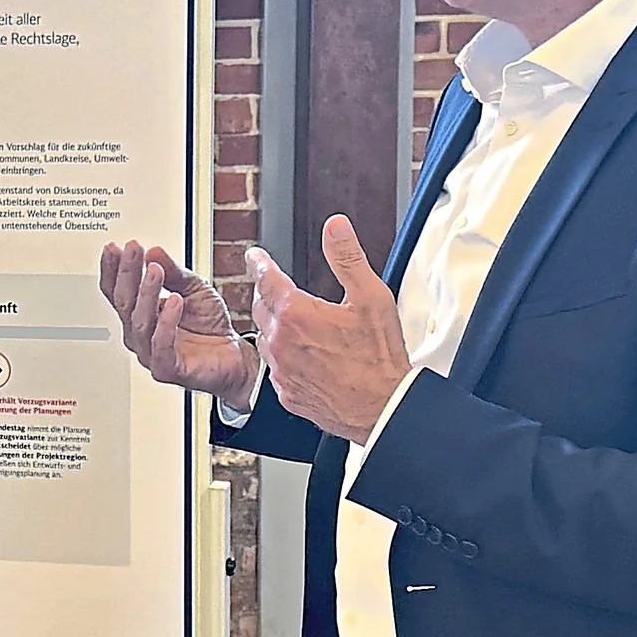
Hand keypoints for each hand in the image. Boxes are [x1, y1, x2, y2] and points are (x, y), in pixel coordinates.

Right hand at [99, 238, 260, 408]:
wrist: (234, 356)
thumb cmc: (210, 326)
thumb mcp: (194, 288)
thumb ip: (174, 272)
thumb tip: (153, 252)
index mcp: (140, 313)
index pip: (117, 291)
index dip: (113, 269)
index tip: (114, 247)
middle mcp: (140, 334)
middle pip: (124, 303)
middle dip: (127, 273)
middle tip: (132, 250)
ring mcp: (151, 352)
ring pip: (140, 322)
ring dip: (146, 293)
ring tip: (155, 271)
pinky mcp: (167, 369)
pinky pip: (160, 346)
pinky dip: (166, 322)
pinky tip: (174, 301)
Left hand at [246, 216, 412, 442]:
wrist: (383, 409)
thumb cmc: (379, 359)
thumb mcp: (370, 297)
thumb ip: (347, 257)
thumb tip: (335, 227)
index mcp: (297, 314)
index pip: (266, 279)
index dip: (259, 263)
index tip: (254, 257)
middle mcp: (281, 343)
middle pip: (261, 307)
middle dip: (267, 293)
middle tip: (278, 288)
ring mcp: (281, 370)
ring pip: (265, 338)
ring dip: (275, 326)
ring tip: (296, 323)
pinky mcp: (286, 393)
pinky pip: (275, 368)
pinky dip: (284, 357)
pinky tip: (303, 355)